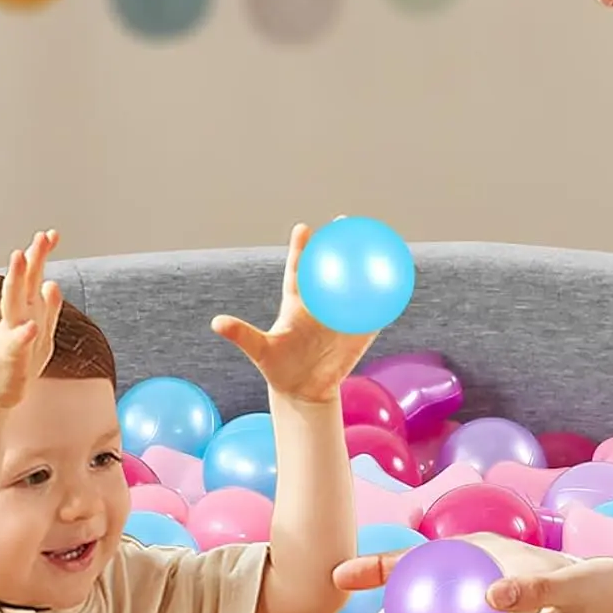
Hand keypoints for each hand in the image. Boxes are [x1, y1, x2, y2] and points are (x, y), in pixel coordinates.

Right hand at [0, 230, 63, 407]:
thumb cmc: (17, 360)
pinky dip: (23, 335)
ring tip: (20, 258)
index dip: (41, 256)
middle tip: (40, 237)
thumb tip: (52, 283)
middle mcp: (17, 317)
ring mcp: (11, 334)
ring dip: (16, 280)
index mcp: (26, 310)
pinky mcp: (9, 358)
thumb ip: (48, 308)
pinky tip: (30, 326)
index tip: (52, 233)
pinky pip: (16, 344)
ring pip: (14, 303)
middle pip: (25, 283)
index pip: (34, 277)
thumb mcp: (41, 332)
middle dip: (32, 259)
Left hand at [211, 224, 376, 403]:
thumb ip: (242, 335)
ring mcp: (339, 316)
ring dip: (364, 263)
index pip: (298, 270)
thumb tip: (216, 323)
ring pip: (354, 284)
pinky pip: (373, 311)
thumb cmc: (279, 369)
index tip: (303, 228)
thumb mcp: (261, 352)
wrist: (304, 391)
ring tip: (376, 240)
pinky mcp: (357, 332)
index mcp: (296, 304)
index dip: (301, 249)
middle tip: (345, 221)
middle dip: (337, 243)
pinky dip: (383, 297)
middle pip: (330, 268)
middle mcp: (319, 303)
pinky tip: (395, 280)